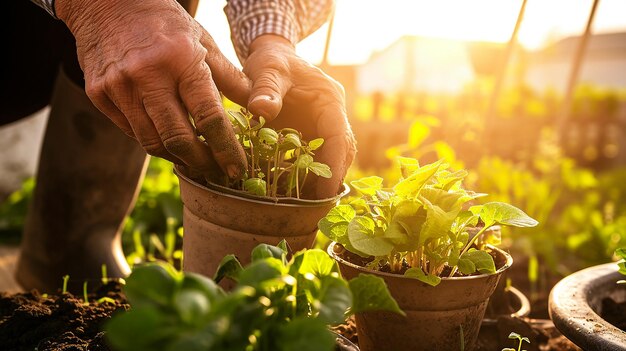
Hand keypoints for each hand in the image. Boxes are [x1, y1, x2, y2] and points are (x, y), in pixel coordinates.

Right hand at [56, 0, 249, 178]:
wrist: (106, 3)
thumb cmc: (164, 23)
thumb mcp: (203, 41)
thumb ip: (230, 77)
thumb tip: (258, 108)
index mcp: (181, 59)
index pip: (209, 116)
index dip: (226, 149)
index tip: (236, 168)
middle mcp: (148, 75)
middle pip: (178, 138)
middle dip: (201, 163)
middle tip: (216, 172)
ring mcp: (119, 86)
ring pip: (151, 142)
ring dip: (177, 158)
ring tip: (195, 161)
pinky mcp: (99, 94)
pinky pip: (131, 131)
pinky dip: (153, 141)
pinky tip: (168, 141)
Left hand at [243, 35, 355, 198]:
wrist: (272, 56)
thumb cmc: (272, 60)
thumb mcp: (267, 69)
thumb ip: (265, 89)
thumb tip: (261, 110)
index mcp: (329, 100)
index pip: (339, 136)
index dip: (334, 164)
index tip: (325, 190)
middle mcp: (332, 115)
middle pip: (342, 151)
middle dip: (332, 178)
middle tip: (316, 207)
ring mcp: (323, 125)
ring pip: (330, 157)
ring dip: (320, 178)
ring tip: (305, 205)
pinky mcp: (311, 132)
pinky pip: (314, 156)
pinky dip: (306, 173)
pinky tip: (291, 189)